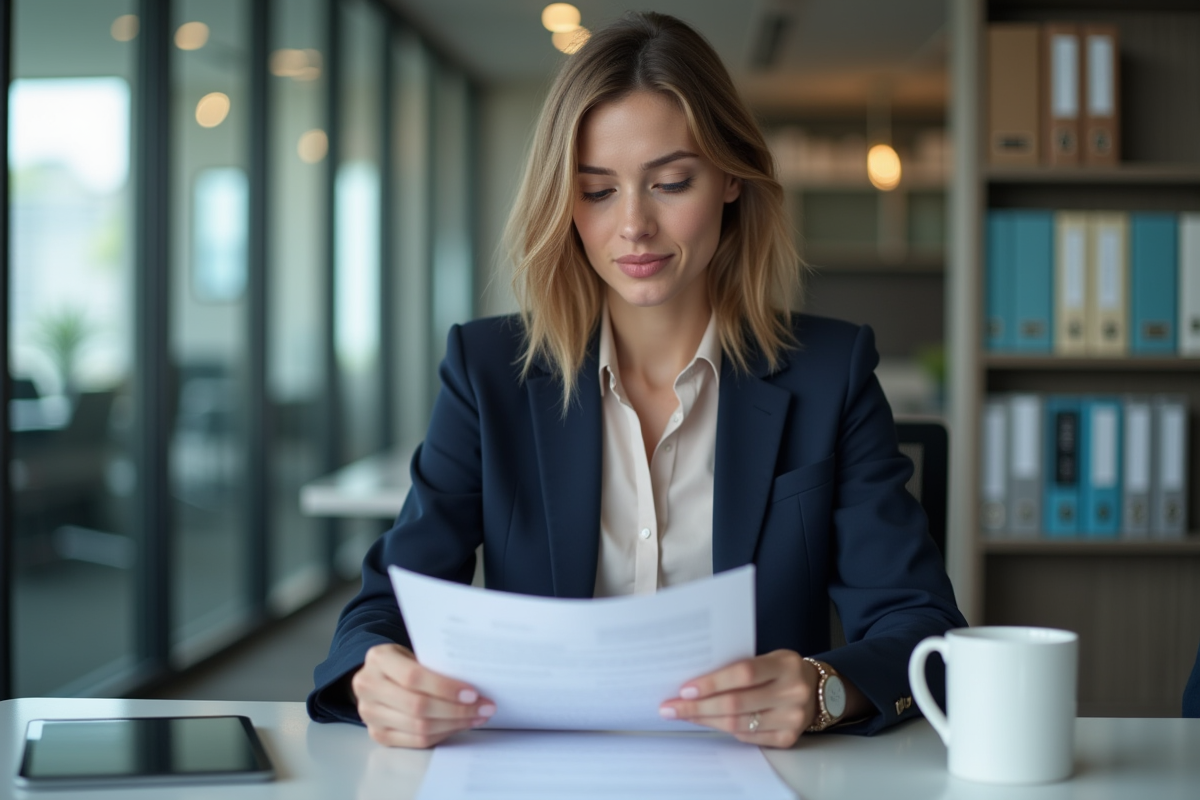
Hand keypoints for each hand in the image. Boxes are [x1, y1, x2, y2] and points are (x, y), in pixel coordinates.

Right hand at [351, 643, 495, 747]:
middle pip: (418, 706)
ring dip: (454, 724)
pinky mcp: (378, 734)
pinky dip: (442, 734)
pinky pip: (416, 741)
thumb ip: (434, 664)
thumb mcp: (412, 652)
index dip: (445, 688)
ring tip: (477, 717)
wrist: (376, 676)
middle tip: (484, 707)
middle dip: (456, 710)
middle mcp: (368, 686)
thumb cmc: (403, 661)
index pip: (414, 677)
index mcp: (378, 659)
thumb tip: (475, 682)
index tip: (473, 693)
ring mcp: (370, 714)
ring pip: (419, 727)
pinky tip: (459, 725)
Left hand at [657, 649, 817, 747]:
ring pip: (738, 724)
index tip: (685, 688)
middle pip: (736, 704)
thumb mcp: (768, 658)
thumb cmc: (782, 670)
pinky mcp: (788, 738)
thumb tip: (694, 680)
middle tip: (672, 707)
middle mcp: (793, 692)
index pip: (744, 674)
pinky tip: (707, 722)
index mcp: (786, 665)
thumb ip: (740, 667)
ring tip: (684, 715)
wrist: (818, 690)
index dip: (712, 682)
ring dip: (705, 720)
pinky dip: (724, 729)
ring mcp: (792, 718)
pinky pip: (747, 736)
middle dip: (698, 706)